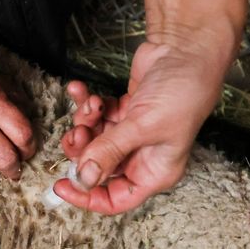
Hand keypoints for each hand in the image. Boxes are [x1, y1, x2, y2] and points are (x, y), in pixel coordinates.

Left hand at [53, 32, 232, 213]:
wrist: (188, 49)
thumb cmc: (182, 92)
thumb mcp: (143, 126)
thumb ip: (110, 152)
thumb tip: (83, 178)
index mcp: (155, 172)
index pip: (116, 199)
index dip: (87, 196)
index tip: (62, 185)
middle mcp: (143, 156)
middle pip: (99, 167)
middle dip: (83, 150)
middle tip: (79, 132)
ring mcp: (132, 133)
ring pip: (94, 140)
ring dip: (85, 122)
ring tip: (91, 104)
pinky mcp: (125, 111)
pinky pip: (96, 115)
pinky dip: (86, 104)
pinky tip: (81, 89)